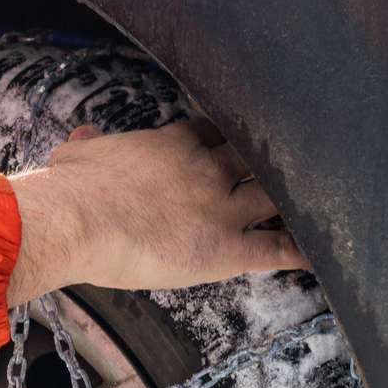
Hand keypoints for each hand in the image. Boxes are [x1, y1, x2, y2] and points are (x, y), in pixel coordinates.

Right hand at [0, 119, 309, 305]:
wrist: (73, 221)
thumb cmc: (68, 190)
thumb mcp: (76, 155)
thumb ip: (89, 144)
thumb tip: (84, 136)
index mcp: (174, 144)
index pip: (214, 134)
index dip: (225, 141)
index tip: (232, 146)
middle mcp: (207, 169)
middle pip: (254, 160)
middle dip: (269, 164)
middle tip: (291, 168)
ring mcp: (221, 208)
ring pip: (272, 198)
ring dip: (292, 203)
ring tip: (319, 206)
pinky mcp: (225, 249)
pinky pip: (274, 249)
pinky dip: (297, 251)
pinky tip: (316, 253)